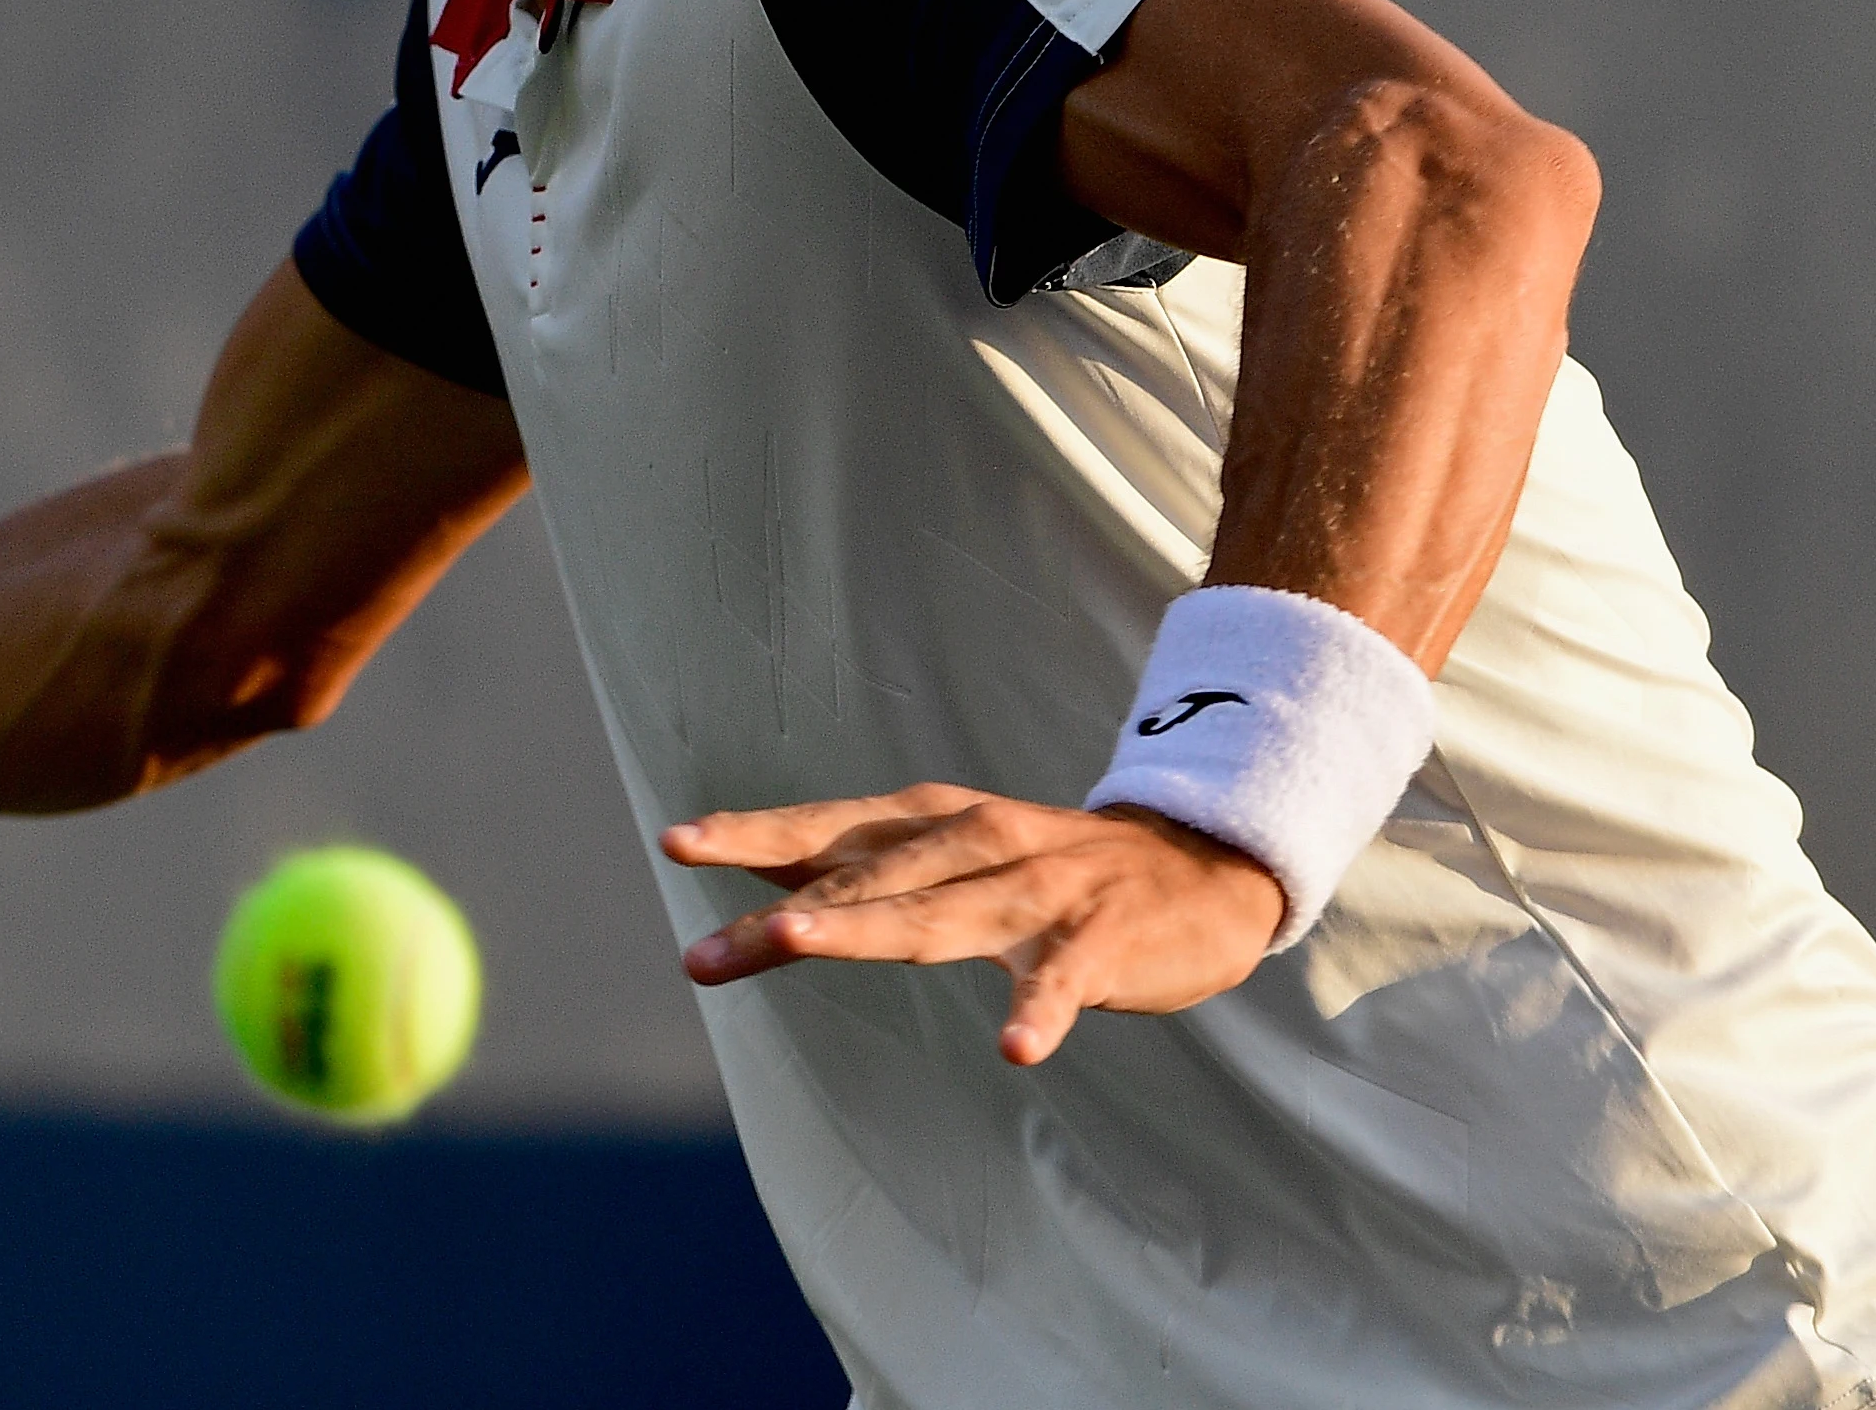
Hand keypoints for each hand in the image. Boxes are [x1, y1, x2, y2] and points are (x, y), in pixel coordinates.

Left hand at [660, 785, 1284, 1064]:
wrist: (1201, 862)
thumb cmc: (1046, 864)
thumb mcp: (947, 847)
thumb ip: (856, 856)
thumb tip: (747, 862)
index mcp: (932, 823)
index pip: (827, 827)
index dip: (751, 835)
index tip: (674, 845)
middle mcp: (976, 844)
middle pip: (867, 876)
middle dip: (787, 909)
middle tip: (708, 949)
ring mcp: (1039, 889)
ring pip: (944, 912)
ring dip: (871, 928)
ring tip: (800, 940)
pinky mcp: (1103, 939)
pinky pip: (1064, 979)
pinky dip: (1040, 1011)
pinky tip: (1017, 1052)